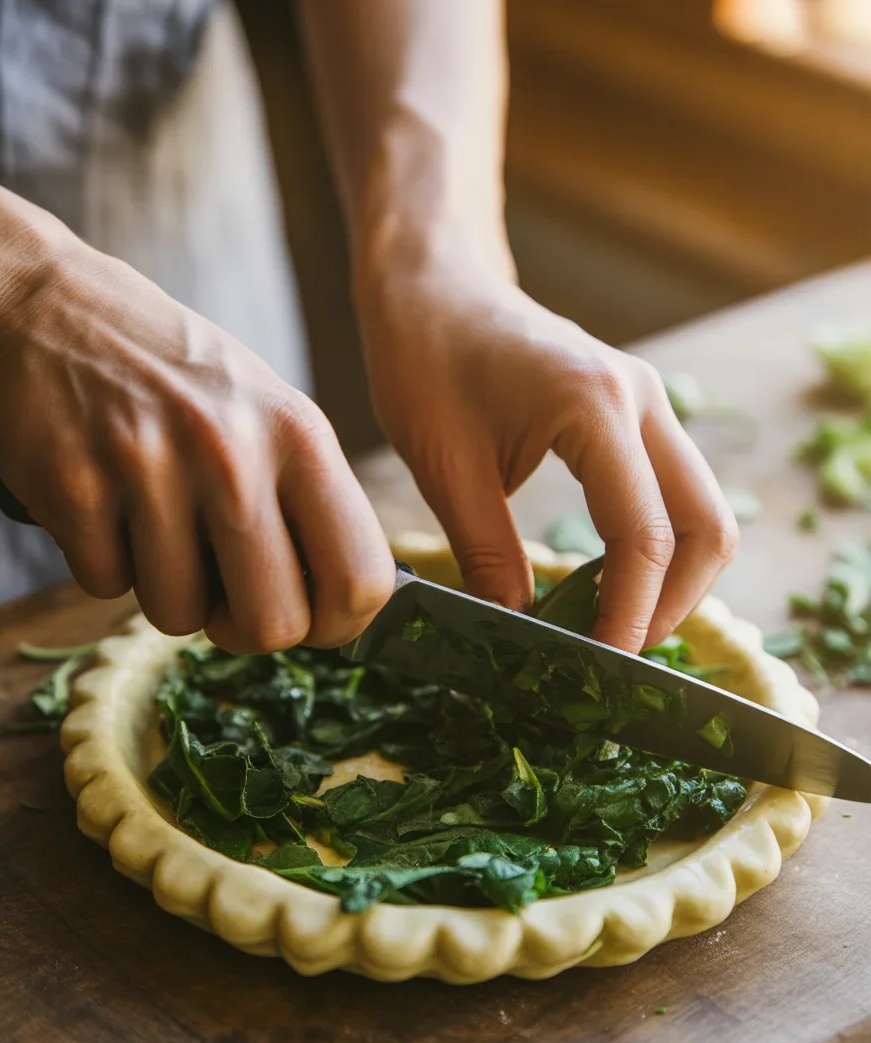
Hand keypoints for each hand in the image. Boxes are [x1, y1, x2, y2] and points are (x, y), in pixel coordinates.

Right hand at [0, 181, 393, 651]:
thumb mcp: (270, 414)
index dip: (336, 625)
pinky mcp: (75, 486)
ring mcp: (150, 468)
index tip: (307, 617)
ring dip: (165, 589)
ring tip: (155, 523)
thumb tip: (342, 606)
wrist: (49, 305)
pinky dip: (105, 562)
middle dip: (243, 628)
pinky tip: (106, 503)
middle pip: (272, 624)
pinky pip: (106, 585)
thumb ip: (308, 501)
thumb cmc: (176, 375)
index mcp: (301, 436)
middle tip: (221, 593)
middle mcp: (234, 452)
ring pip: (180, 615)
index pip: (360, 580)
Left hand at [356, 249, 737, 652]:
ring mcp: (648, 398)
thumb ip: (487, 555)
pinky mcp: (636, 409)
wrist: (433, 284)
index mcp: (594, 407)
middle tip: (616, 655)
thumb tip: (520, 633)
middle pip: (706, 526)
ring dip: (674, 576)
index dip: (628, 616)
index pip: (642, 537)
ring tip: (615, 624)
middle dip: (673, 603)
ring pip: (702, 509)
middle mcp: (642, 398)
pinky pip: (675, 489)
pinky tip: (608, 576)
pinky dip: (659, 542)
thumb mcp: (445, 468)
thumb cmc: (425, 358)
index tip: (599, 670)